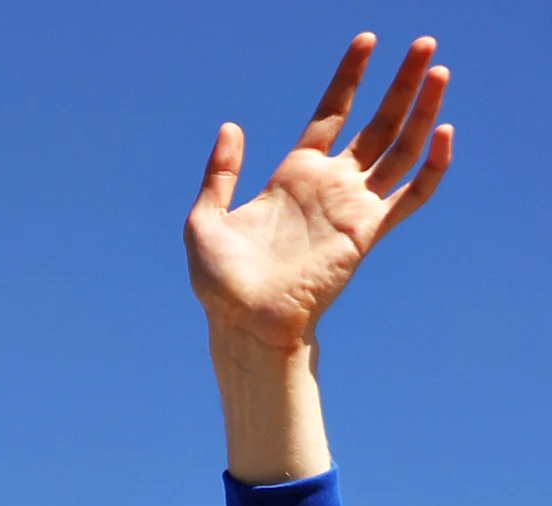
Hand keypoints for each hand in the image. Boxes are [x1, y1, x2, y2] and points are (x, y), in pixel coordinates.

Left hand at [187, 33, 452, 357]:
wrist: (244, 323)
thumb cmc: (221, 281)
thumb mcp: (205, 218)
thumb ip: (221, 172)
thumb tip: (232, 127)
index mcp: (293, 175)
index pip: (332, 113)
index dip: (349, 77)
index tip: (366, 41)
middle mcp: (329, 185)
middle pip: (377, 122)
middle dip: (402, 83)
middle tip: (425, 44)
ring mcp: (351, 206)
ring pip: (400, 148)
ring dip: (423, 111)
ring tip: (440, 72)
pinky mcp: (367, 231)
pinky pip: (410, 195)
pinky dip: (430, 166)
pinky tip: (441, 134)